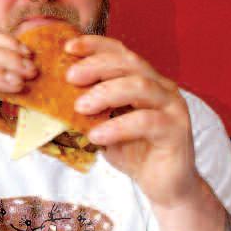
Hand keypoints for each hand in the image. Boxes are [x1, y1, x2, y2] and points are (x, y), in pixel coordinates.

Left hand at [65, 35, 199, 206]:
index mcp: (144, 80)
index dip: (95, 46)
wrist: (164, 185)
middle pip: (129, 63)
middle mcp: (161, 87)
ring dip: (106, 92)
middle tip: (70, 77)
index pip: (121, 53)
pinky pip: (146, 121)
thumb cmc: (133, 152)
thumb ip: (89, 111)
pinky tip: (96, 136)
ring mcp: (172, 107)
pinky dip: (117, 126)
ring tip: (80, 107)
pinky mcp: (176, 130)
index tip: (68, 47)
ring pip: (140, 86)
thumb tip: (53, 100)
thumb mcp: (105, 126)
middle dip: (96, 66)